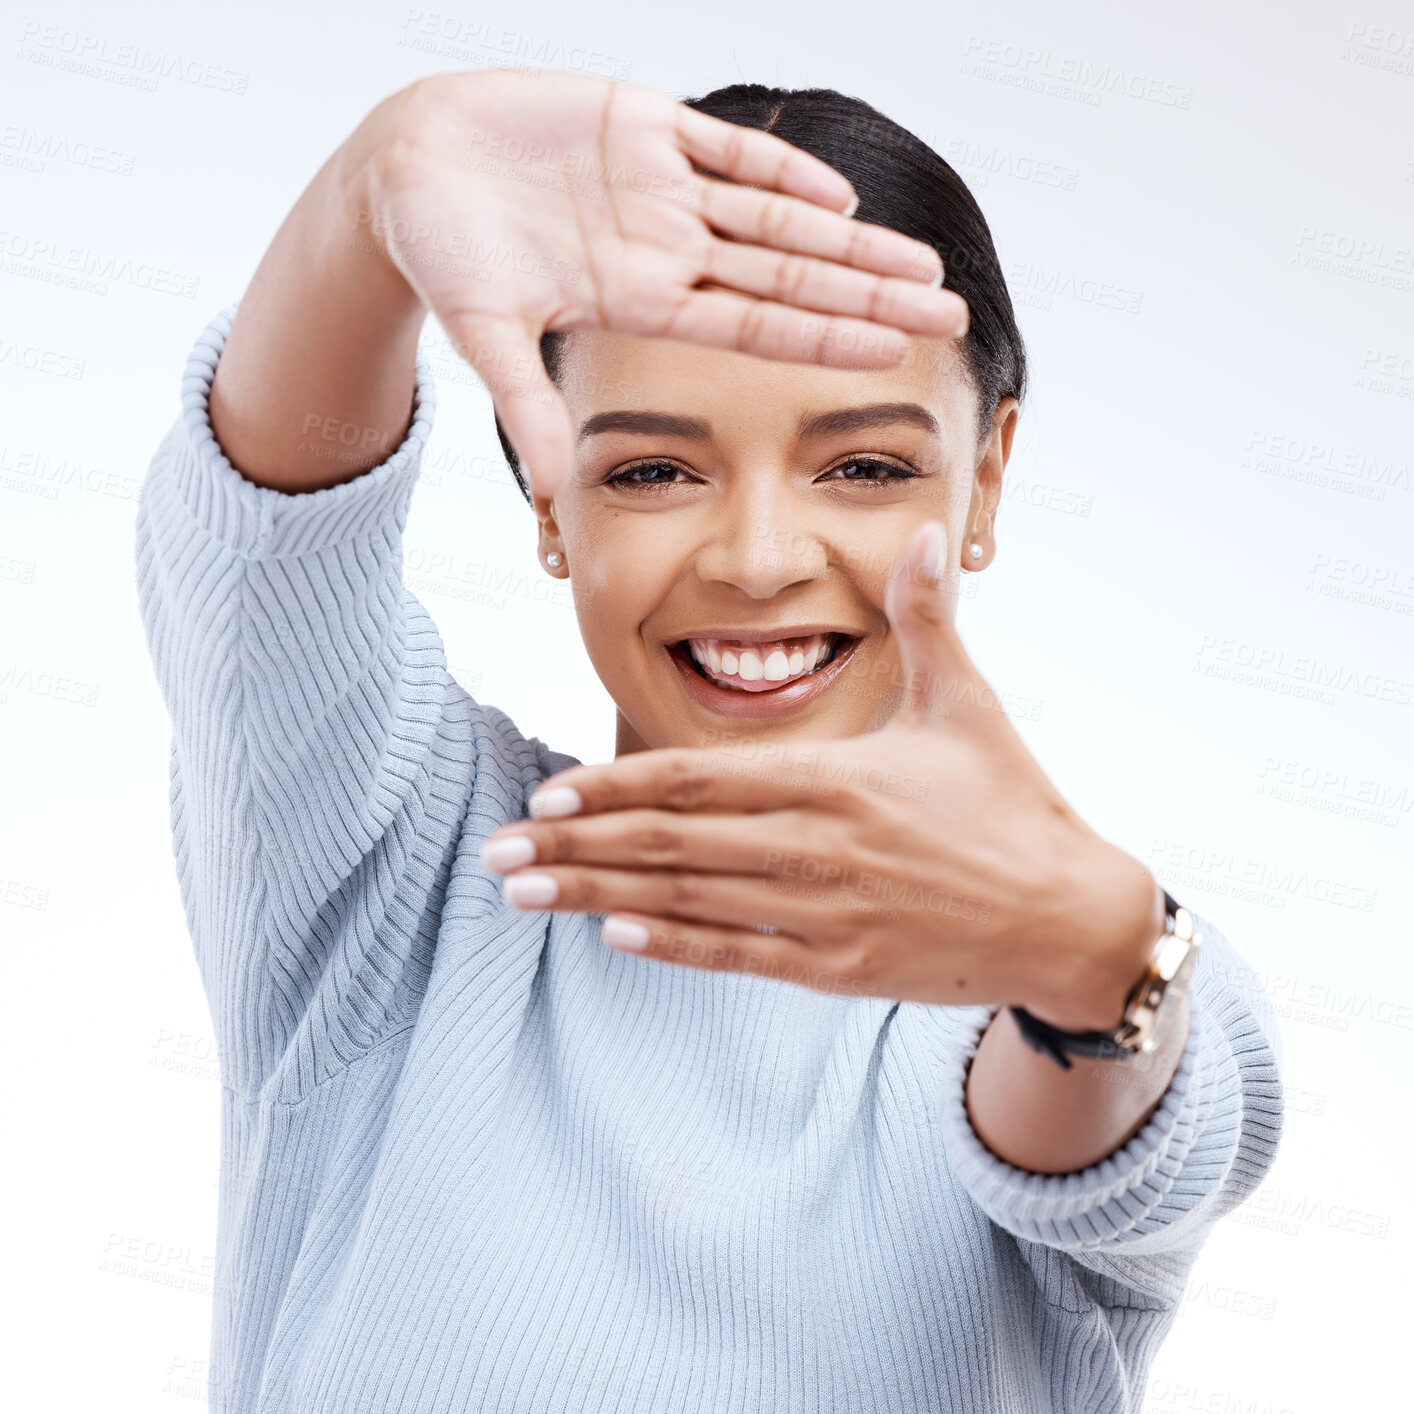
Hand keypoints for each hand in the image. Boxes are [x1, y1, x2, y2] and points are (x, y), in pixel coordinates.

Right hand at [366, 69, 968, 496]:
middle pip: (789, 276)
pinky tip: (837, 192)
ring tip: (920, 260)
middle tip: (948, 312)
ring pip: (777, 215)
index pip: (754, 325)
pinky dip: (780, 164)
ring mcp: (662, 187)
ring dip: (849, 237)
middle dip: (868, 292)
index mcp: (642, 301)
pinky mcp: (641, 123)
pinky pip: (726, 147)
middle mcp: (668, 249)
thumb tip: (555, 491)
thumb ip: (525, 404)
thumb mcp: (484, 333)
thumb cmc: (440, 252)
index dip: (824, 336)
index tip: (894, 354)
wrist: (407, 165)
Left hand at [480, 521, 1164, 1029]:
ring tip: (524, 891)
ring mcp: (823, 915)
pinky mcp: (837, 969)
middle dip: (575, 843)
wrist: (1069, 918)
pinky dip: (672, 945)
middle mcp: (816, 848)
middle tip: (498, 846)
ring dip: (598, 894)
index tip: (549, 787)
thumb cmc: (1013, 804)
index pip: (698, 779)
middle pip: (671, 843)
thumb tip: (921, 530)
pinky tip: (612, 935)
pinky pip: (737, 956)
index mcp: (837, 778)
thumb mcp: (966, 703)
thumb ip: (927, 619)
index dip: (616, 783)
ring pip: (688, 902)